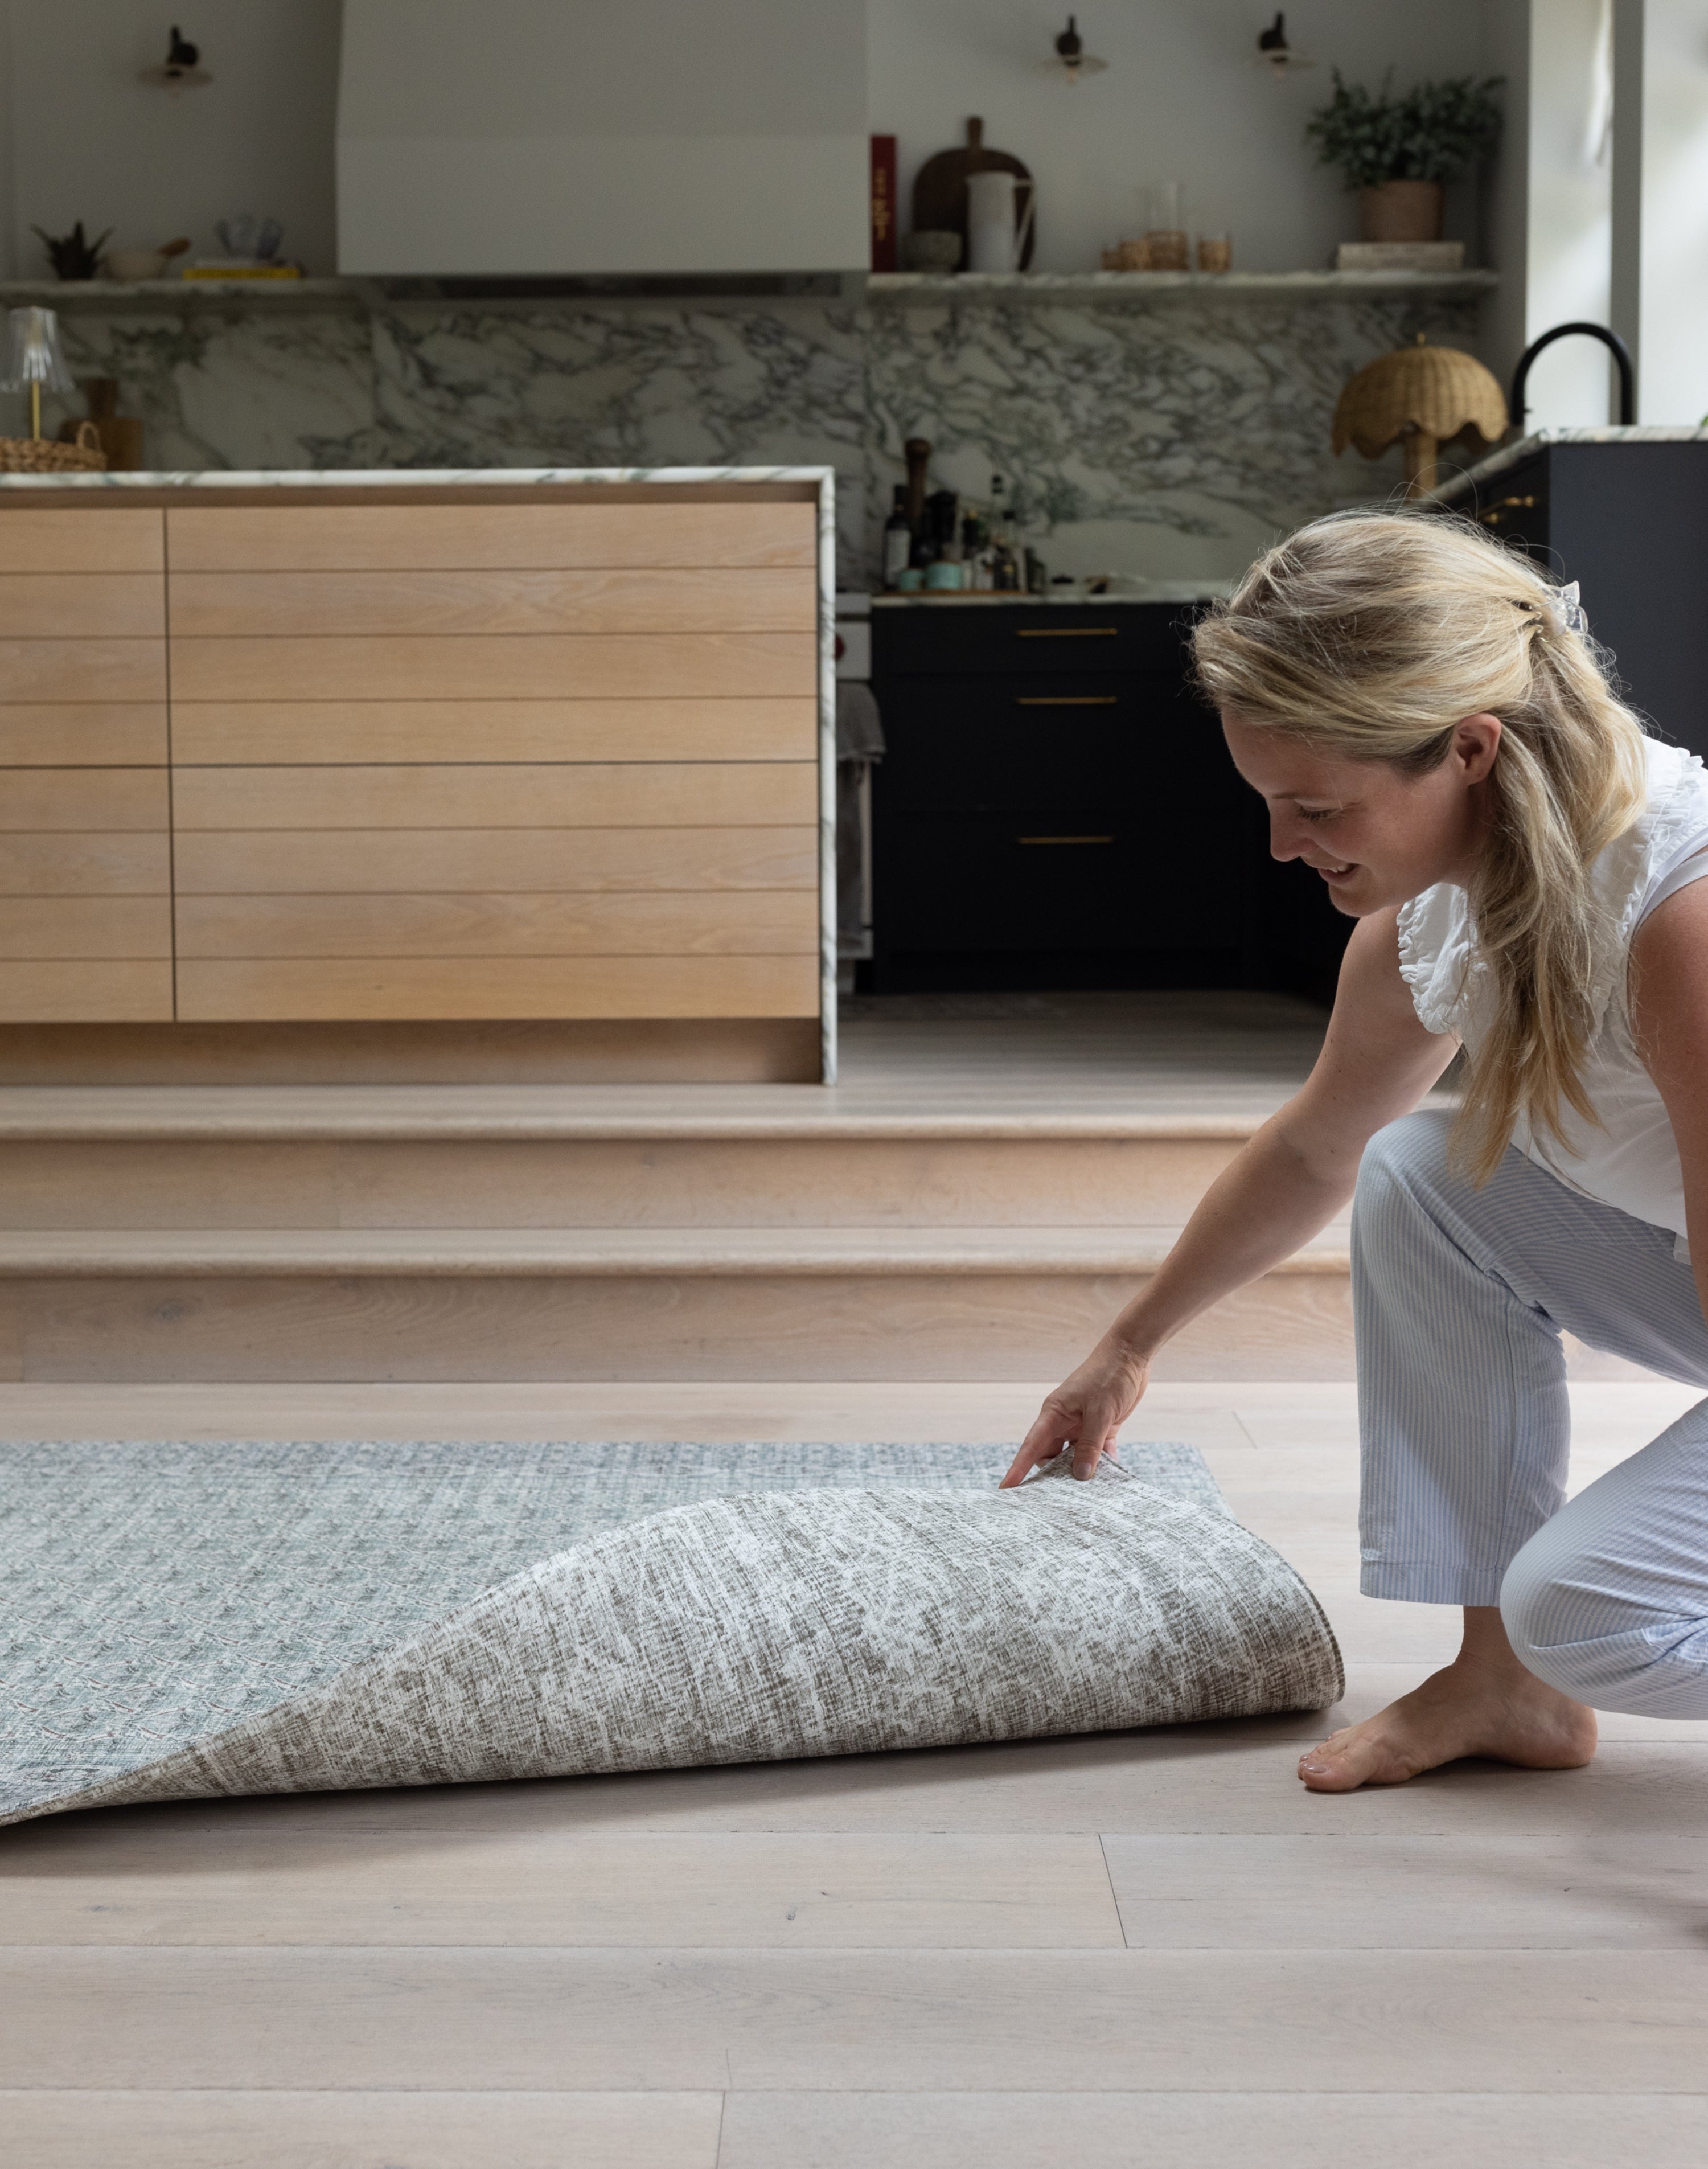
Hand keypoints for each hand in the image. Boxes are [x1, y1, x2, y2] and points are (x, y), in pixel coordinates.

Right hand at [1000, 1338, 1151, 1486]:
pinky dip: (1104, 1462)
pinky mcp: (1101, 1427)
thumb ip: (1090, 1445)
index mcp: (1054, 1414)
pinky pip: (1097, 1452)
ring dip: (1082, 1471)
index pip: (1031, 1447)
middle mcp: (1064, 1421)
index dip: (1017, 1469)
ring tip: (1089, 1492)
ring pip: (1074, 1457)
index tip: (1006, 1489)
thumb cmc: (1108, 1376)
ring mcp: (1082, 1425)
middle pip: (1051, 1456)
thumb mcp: (1100, 1413)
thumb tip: (1081, 1476)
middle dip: (1054, 1476)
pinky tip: (1113, 1474)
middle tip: (1061, 1500)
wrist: (1131, 1354)